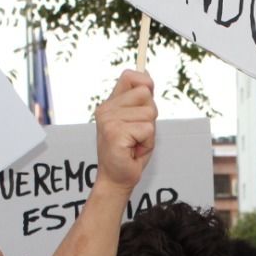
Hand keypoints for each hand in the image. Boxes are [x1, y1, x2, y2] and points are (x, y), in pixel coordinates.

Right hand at [94, 70, 157, 191]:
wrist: (116, 180)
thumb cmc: (129, 153)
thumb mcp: (136, 122)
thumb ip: (140, 102)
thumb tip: (147, 79)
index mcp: (110, 104)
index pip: (129, 75)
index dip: (144, 82)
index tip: (147, 96)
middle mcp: (106, 109)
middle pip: (145, 94)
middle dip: (150, 115)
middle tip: (138, 133)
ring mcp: (108, 120)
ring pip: (149, 113)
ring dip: (149, 132)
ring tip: (135, 143)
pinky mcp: (114, 133)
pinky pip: (147, 129)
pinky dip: (147, 143)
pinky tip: (133, 150)